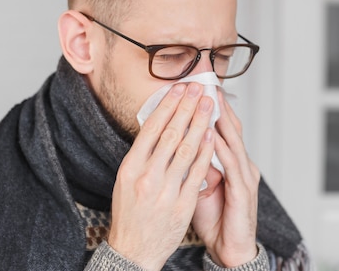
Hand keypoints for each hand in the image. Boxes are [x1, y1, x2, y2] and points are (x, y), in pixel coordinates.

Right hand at [107, 82, 215, 270]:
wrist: (134, 250)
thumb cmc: (129, 213)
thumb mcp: (125, 179)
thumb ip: (141, 154)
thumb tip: (157, 125)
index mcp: (130, 167)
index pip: (151, 128)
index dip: (168, 106)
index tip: (179, 89)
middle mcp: (147, 176)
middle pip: (171, 134)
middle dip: (187, 107)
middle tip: (198, 88)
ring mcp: (166, 190)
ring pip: (187, 149)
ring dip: (200, 123)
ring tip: (209, 104)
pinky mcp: (183, 204)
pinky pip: (197, 172)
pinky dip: (206, 152)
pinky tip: (212, 135)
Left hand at [191, 91, 260, 267]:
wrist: (230, 248)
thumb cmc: (215, 218)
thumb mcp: (199, 184)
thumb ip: (193, 163)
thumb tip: (177, 144)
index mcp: (231, 161)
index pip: (221, 127)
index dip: (210, 107)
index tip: (196, 88)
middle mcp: (241, 163)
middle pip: (230, 127)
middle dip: (216, 105)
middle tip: (204, 84)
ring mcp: (245, 175)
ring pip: (232, 140)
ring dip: (219, 119)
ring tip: (208, 100)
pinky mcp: (244, 190)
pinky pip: (231, 165)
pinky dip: (221, 148)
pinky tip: (211, 134)